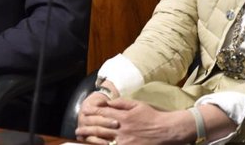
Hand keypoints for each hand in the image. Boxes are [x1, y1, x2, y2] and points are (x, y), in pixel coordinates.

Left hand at [77, 97, 193, 144]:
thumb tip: (108, 102)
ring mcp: (125, 140)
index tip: (84, 113)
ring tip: (83, 139)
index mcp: (123, 116)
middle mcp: (122, 129)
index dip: (92, 113)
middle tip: (78, 129)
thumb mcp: (137, 104)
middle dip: (88, 128)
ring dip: (91, 139)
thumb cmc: (152, 116)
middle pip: (100, 128)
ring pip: (104, 140)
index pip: (103, 113)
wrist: (166, 130)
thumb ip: (121, 103)